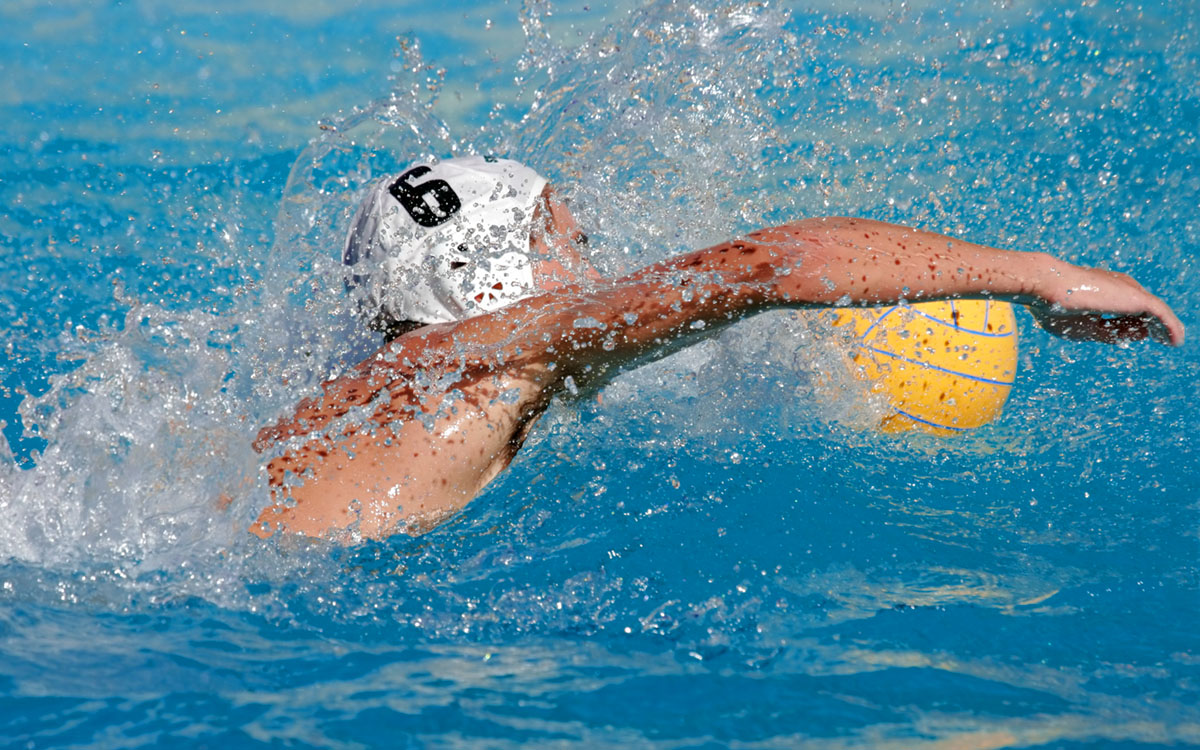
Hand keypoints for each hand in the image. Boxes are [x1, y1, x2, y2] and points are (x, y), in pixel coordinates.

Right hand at [1030, 260, 1183, 345]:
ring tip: (1173, 341)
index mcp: (1099, 289)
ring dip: (1164, 326)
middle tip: (1162, 338)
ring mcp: (1126, 290)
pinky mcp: (1136, 298)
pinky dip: (1170, 327)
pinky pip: (1161, 314)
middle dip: (1148, 324)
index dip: (1128, 324)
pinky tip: (1175, 341)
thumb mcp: (1083, 326)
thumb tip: (1134, 336)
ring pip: (1152, 310)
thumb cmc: (1055, 306)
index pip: (1120, 308)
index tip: (1134, 336)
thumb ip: (1107, 332)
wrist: (1047, 285)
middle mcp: (1116, 286)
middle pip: (1138, 308)